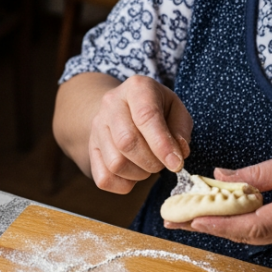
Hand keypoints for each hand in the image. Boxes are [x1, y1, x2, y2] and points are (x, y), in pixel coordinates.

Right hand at [87, 75, 191, 193]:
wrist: (122, 107)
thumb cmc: (156, 108)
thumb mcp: (176, 108)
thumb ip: (181, 130)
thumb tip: (178, 153)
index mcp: (137, 88)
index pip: (146, 116)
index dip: (162, 145)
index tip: (176, 164)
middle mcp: (111, 104)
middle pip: (127, 142)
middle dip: (152, 161)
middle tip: (163, 163)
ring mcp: (97, 126)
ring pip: (115, 163)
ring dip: (139, 173)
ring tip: (148, 165)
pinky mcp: (91, 148)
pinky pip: (104, 178)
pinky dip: (124, 184)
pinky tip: (134, 173)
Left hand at [163, 147, 271, 253]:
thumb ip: (257, 173)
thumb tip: (220, 177)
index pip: (254, 226)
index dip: (221, 225)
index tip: (193, 221)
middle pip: (244, 234)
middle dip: (205, 225)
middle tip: (169, 218)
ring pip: (248, 233)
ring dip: (216, 222)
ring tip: (180, 213)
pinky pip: (257, 230)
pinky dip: (234, 220)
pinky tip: (211, 210)